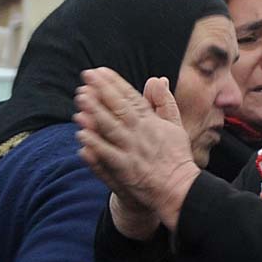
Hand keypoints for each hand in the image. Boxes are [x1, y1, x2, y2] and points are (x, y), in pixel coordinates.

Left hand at [74, 68, 199, 233]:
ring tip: (81, 98)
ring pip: (111, 128)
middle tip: (87, 76)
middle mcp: (141, 134)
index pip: (131, 97)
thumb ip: (165, 102)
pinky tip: (82, 134)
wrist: (180, 190)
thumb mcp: (176, 126)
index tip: (100, 71)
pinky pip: (107, 155)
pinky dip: (95, 144)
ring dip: (95, 112)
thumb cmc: (176, 158)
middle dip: (102, 90)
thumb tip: (158, 79)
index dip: (115, 82)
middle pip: (119, 108)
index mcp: (152, 122)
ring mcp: (132, 152)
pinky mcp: (125, 170)